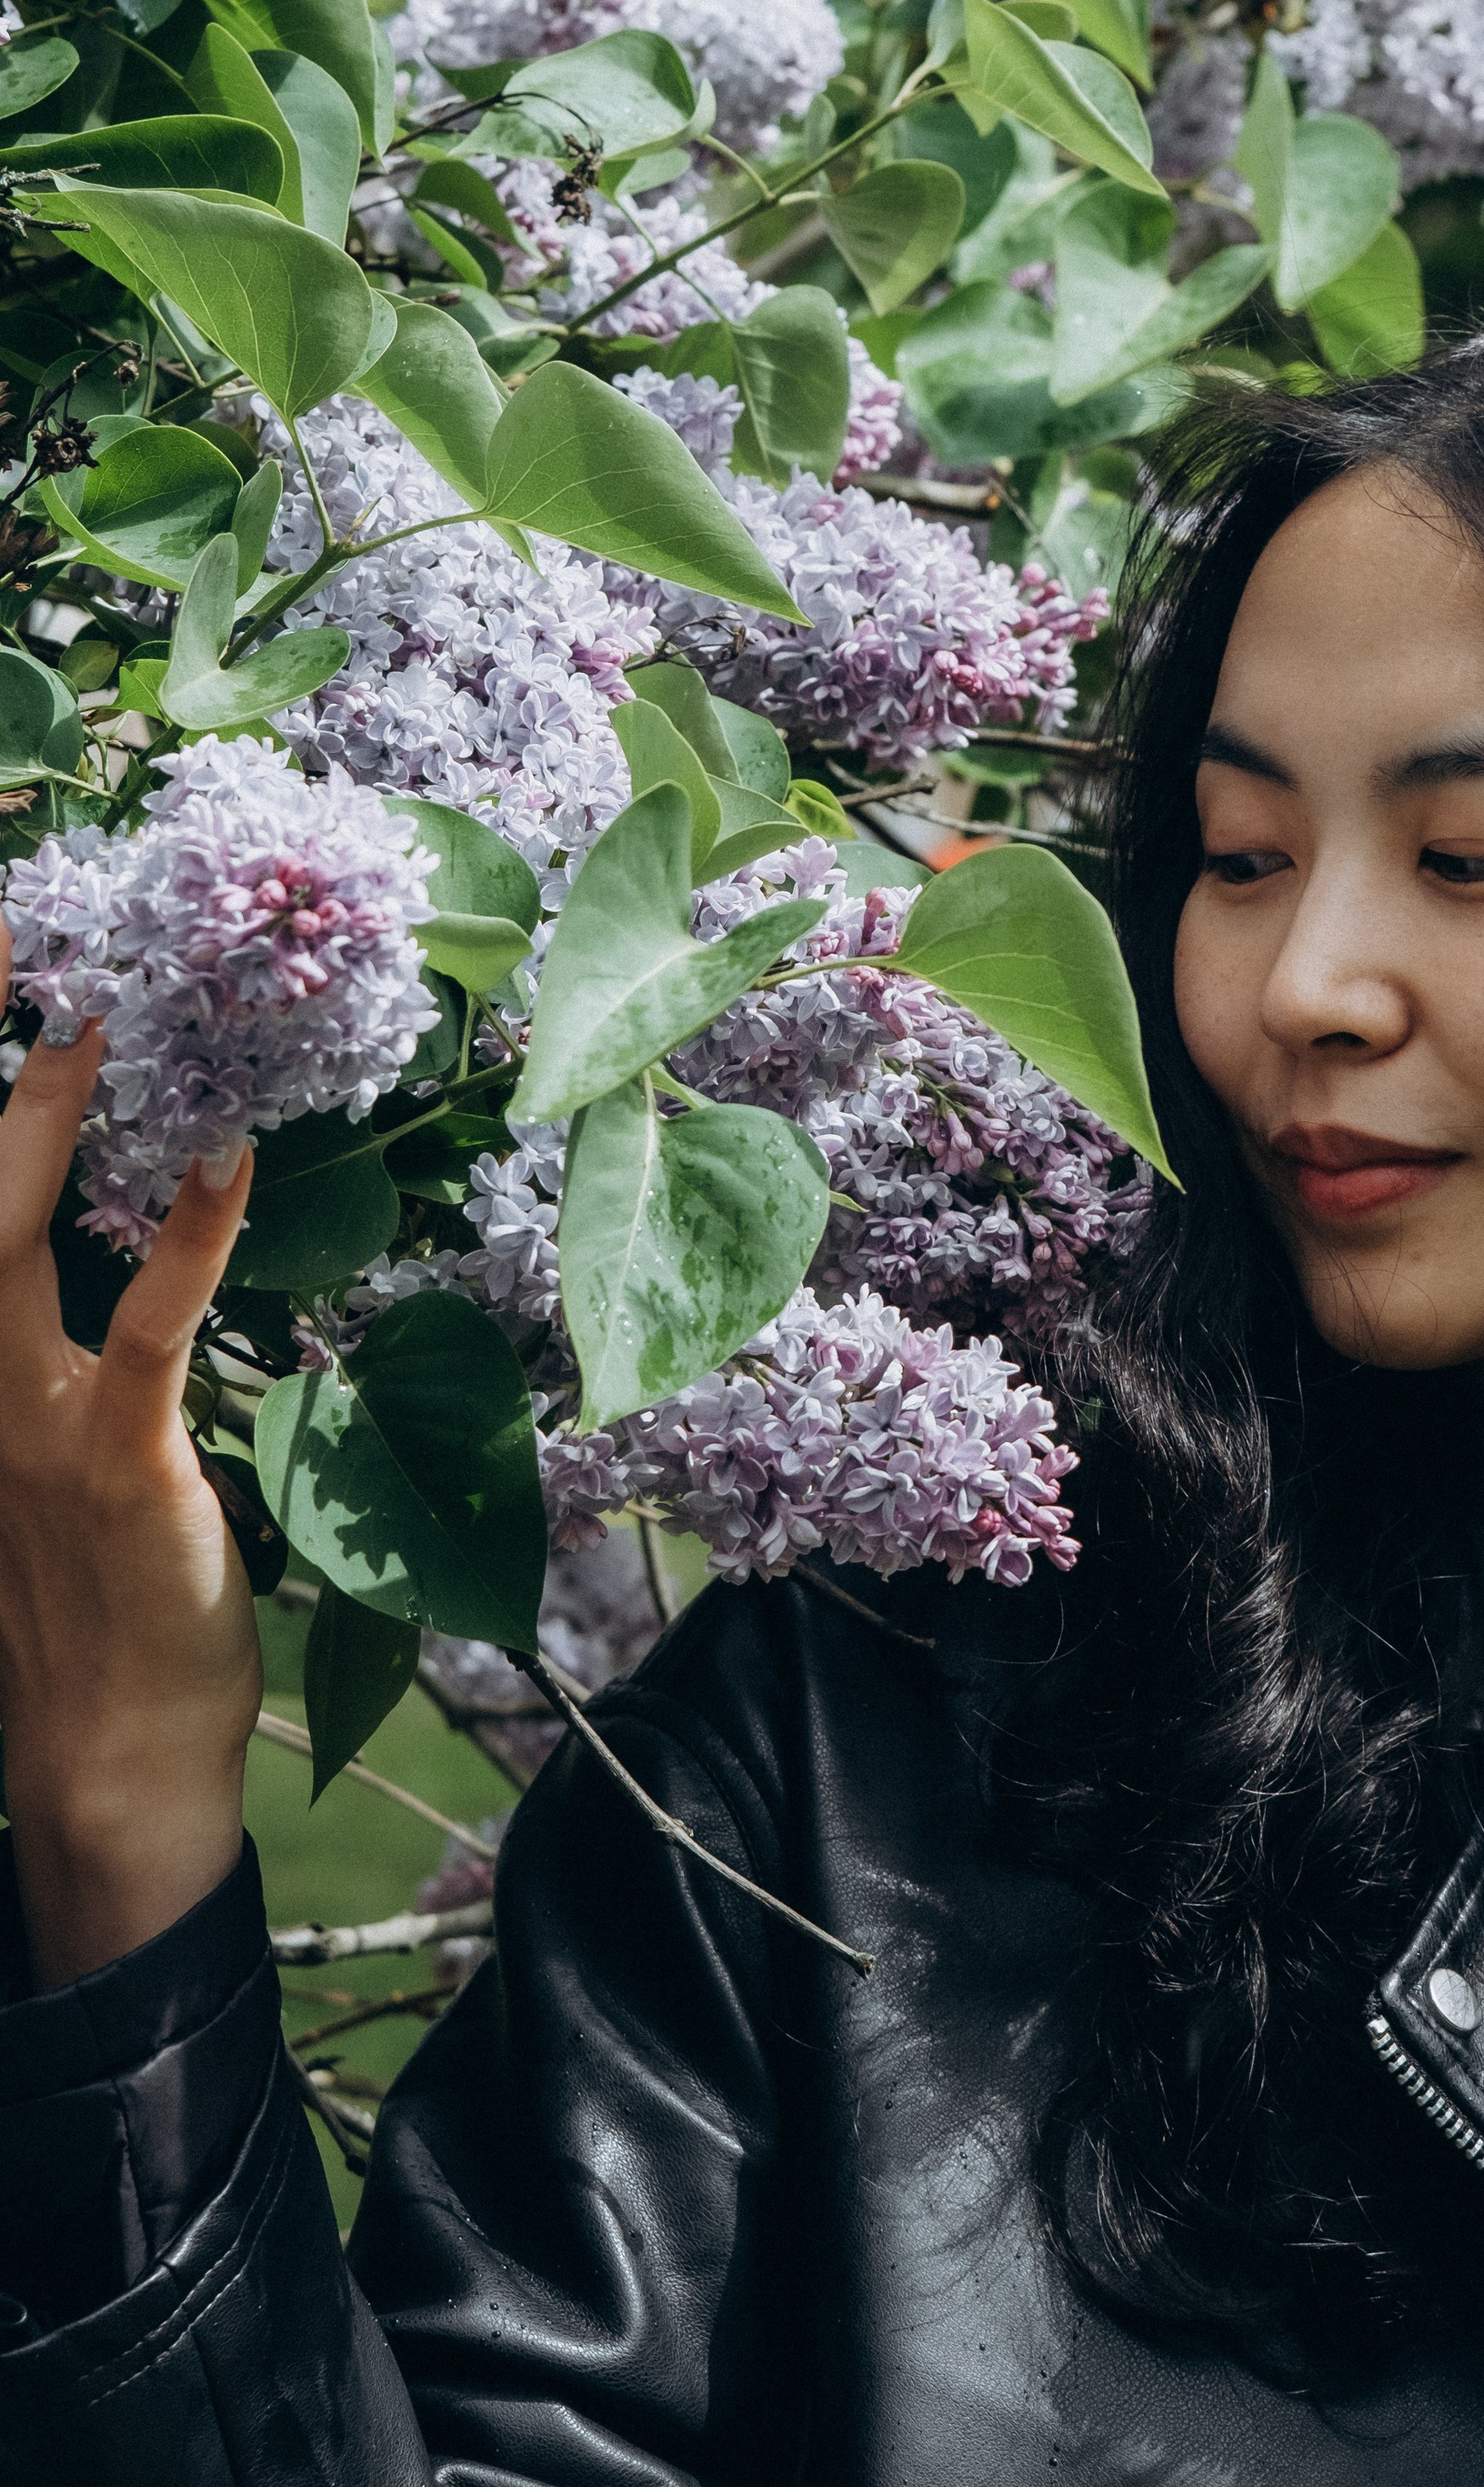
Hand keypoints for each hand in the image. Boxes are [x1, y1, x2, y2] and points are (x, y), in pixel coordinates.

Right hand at [0, 929, 258, 1986]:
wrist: (102, 1762)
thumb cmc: (86, 1609)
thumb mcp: (29, 1469)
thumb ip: (34, 1365)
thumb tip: (99, 1256)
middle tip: (11, 953)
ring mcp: (19, 1422)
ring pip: (3, 1241)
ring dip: (44, 1123)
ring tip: (95, 1019)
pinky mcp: (112, 1458)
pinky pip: (149, 1327)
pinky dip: (192, 1238)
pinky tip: (229, 1161)